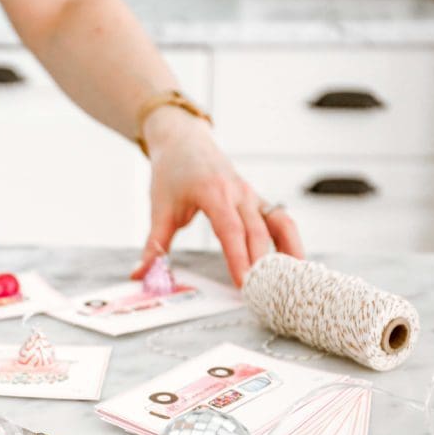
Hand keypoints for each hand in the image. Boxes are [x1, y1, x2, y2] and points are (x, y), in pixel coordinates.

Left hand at [130, 107, 303, 286]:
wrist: (185, 141)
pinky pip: (280, 219)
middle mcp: (238, 192)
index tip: (243, 282)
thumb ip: (154, 244)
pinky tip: (293, 262)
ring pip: (280, 222)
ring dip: (289, 249)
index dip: (238, 257)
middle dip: (261, 263)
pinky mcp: (257, 200)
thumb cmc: (171, 172)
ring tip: (292, 279)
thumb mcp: (159, 208)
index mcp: (213, 192)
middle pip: (257, 231)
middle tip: (262, 293)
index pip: (230, 229)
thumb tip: (140, 274)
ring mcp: (252, 195)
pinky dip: (290, 240)